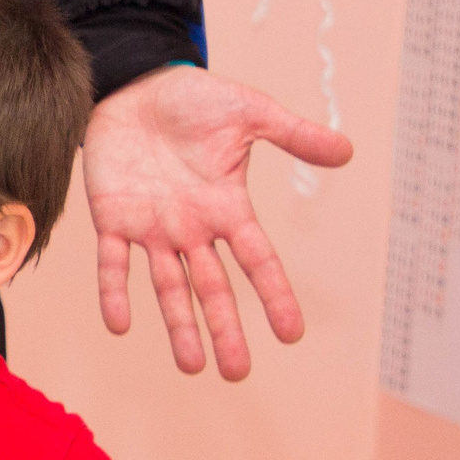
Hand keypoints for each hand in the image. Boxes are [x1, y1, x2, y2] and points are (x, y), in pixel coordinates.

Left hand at [84, 66, 353, 379]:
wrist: (136, 86)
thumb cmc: (195, 100)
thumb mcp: (250, 112)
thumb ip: (293, 134)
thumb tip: (347, 151)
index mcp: (227, 207)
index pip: (257, 259)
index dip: (274, 295)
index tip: (291, 334)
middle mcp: (192, 228)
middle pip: (212, 288)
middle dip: (224, 330)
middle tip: (236, 373)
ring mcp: (152, 228)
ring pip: (167, 287)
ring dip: (178, 326)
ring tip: (192, 367)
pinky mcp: (112, 218)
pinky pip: (112, 263)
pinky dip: (114, 292)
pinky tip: (119, 324)